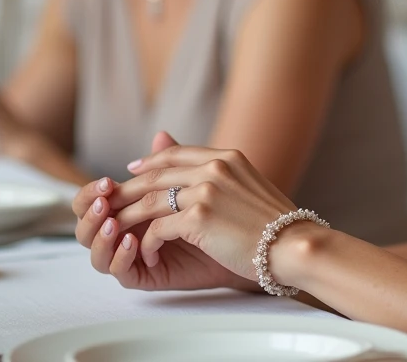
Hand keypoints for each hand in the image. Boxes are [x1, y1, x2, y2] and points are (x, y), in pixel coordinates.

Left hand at [75, 131, 297, 290]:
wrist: (294, 244)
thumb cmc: (275, 224)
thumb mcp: (247, 186)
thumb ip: (219, 175)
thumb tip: (201, 172)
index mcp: (227, 157)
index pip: (176, 154)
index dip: (150, 160)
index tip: (133, 169)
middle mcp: (215, 167)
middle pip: (157, 174)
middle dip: (130, 189)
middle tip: (112, 202)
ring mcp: (207, 190)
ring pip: (151, 200)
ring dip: (131, 217)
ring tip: (119, 230)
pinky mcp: (200, 217)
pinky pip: (159, 228)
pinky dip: (149, 242)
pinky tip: (147, 252)